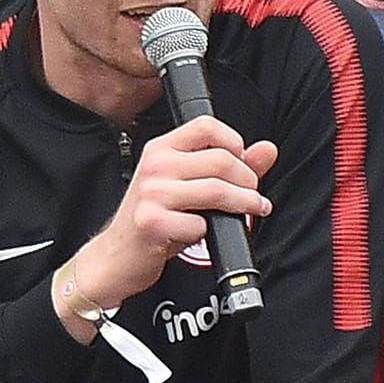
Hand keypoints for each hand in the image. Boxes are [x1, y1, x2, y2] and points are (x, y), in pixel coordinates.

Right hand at [70, 115, 277, 310]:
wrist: (116, 256)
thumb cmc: (154, 220)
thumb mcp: (187, 185)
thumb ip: (228, 165)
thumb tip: (267, 150)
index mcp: (161, 149)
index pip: (206, 126)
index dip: (235, 142)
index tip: (244, 163)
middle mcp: (155, 165)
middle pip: (220, 160)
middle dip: (249, 180)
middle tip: (254, 195)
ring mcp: (152, 193)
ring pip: (216, 190)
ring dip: (244, 204)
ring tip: (252, 211)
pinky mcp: (152, 222)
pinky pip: (200, 224)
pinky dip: (210, 231)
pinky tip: (204, 233)